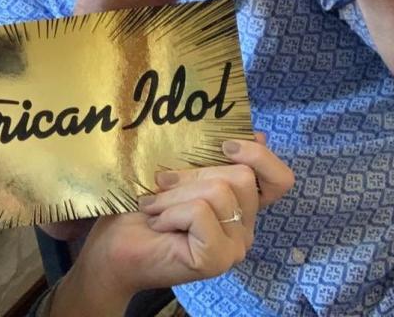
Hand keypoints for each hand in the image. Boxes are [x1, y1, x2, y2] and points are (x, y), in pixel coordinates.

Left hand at [50, 136, 293, 315]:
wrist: (113, 248)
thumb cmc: (144, 208)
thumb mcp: (181, 173)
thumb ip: (214, 158)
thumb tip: (258, 134)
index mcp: (240, 205)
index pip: (279, 181)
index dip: (260, 157)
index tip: (225, 145)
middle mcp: (244, 228)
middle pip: (241, 176)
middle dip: (193, 173)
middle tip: (161, 184)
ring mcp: (234, 247)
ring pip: (220, 191)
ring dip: (176, 194)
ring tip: (154, 207)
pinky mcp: (217, 259)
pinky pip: (202, 213)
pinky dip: (172, 212)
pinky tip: (159, 225)